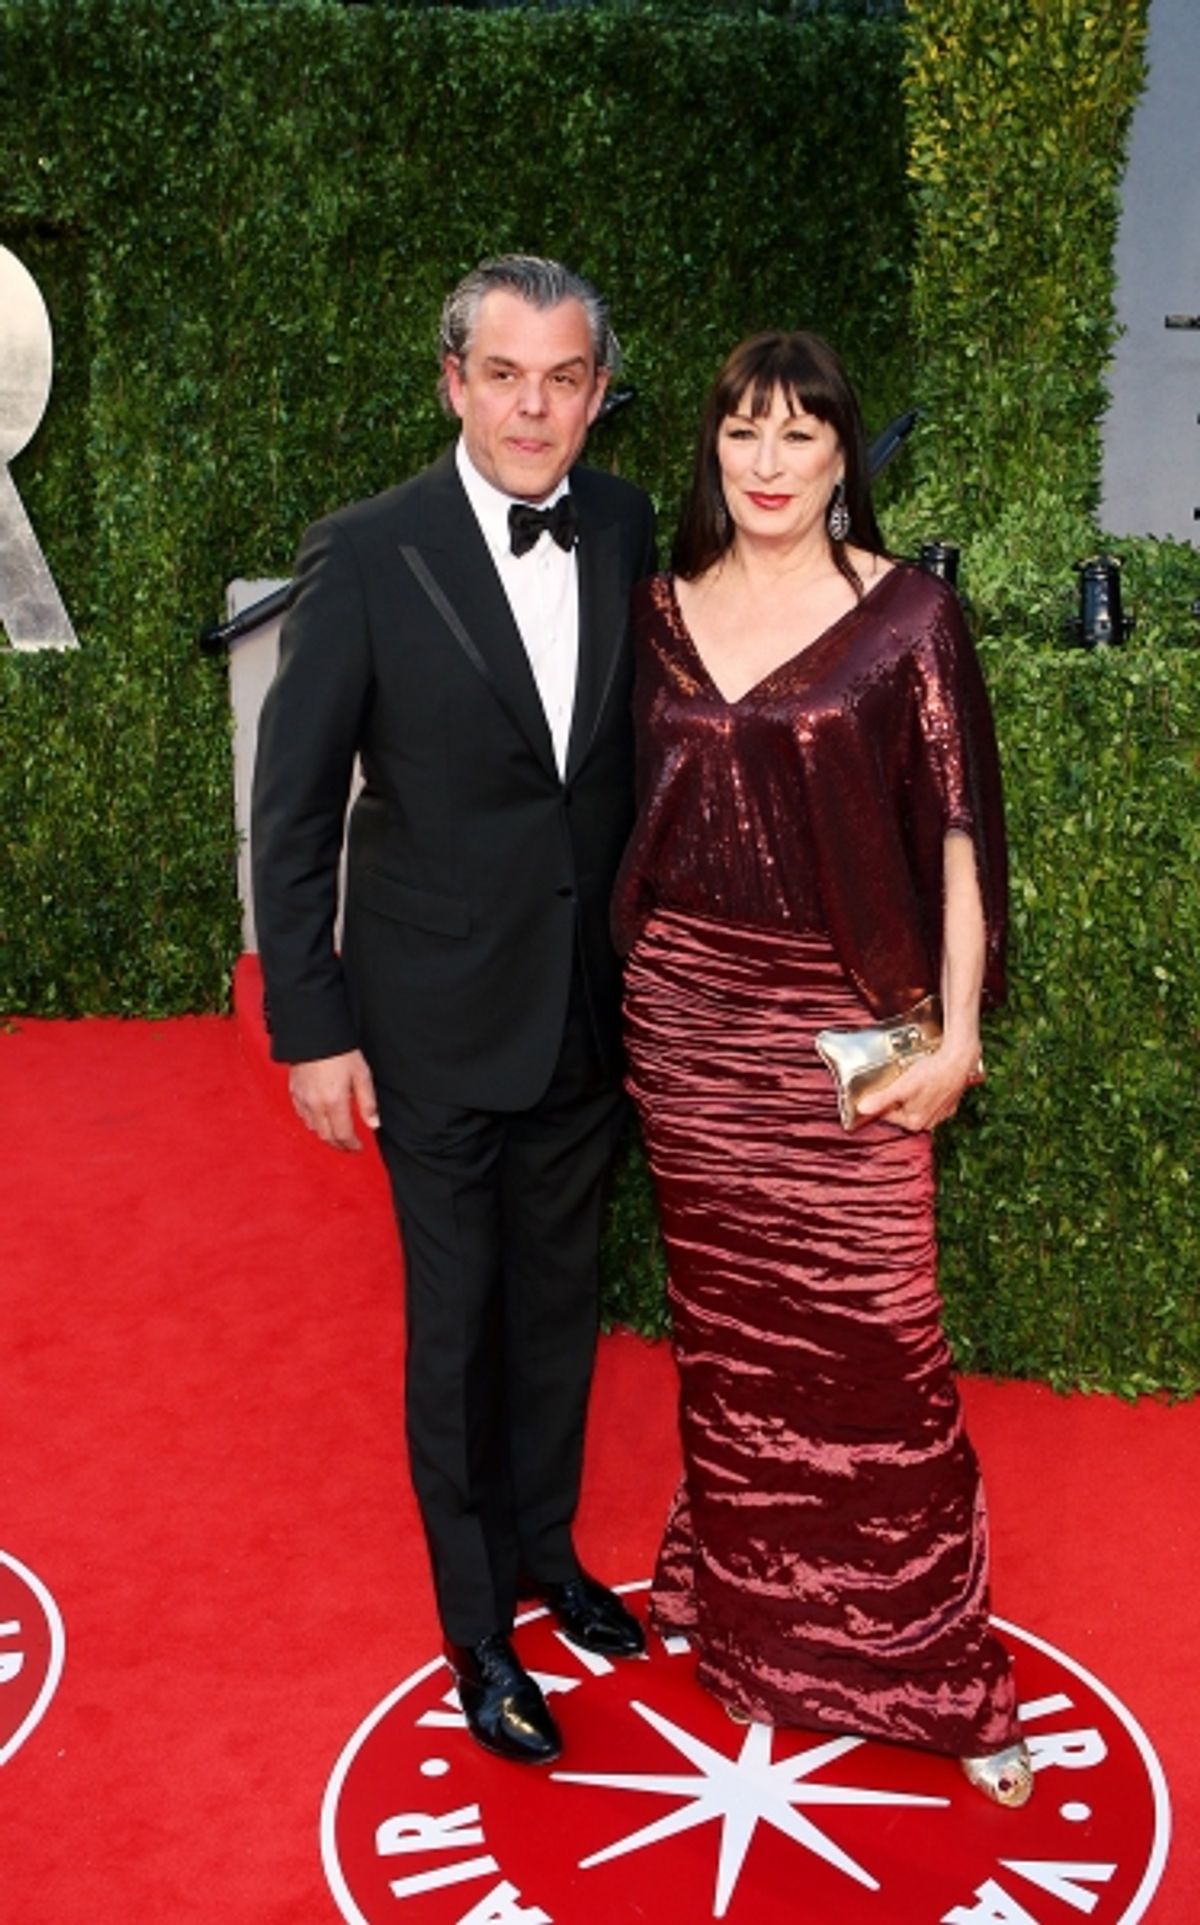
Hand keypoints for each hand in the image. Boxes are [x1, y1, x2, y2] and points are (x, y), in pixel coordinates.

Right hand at [288, 1050, 378, 1150]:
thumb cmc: (340, 1052)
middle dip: (338, 1144)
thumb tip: (374, 1124)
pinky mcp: (294, 1092)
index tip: (358, 1147)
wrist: (314, 1034)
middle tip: (348, 1146)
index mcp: (335, 1102)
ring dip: (325, 1135)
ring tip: (336, 1134)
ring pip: (313, 1128)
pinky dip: (312, 1122)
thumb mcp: (362, 1075)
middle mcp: (316, 1105)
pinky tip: (320, 1120)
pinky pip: (302, 1116)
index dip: (351, 1145)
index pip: (343, 1135)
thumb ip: (368, 1102)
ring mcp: (303, 1099)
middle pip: (326, 1136)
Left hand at [854, 1043, 982, 1133]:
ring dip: (912, 1094)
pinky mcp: (950, 1103)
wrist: (959, 1060)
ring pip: (917, 1105)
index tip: (882, 1088)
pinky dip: (927, 1092)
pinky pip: (932, 1100)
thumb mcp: (901, 1086)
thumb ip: (881, 1099)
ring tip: (912, 1078)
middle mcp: (929, 1122)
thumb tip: (862, 1109)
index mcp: (915, 1122)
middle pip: (903, 1111)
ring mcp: (941, 1113)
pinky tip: (927, 1080)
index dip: (882, 1100)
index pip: (888, 1114)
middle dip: (898, 1098)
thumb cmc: (932, 1073)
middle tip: (899, 1081)